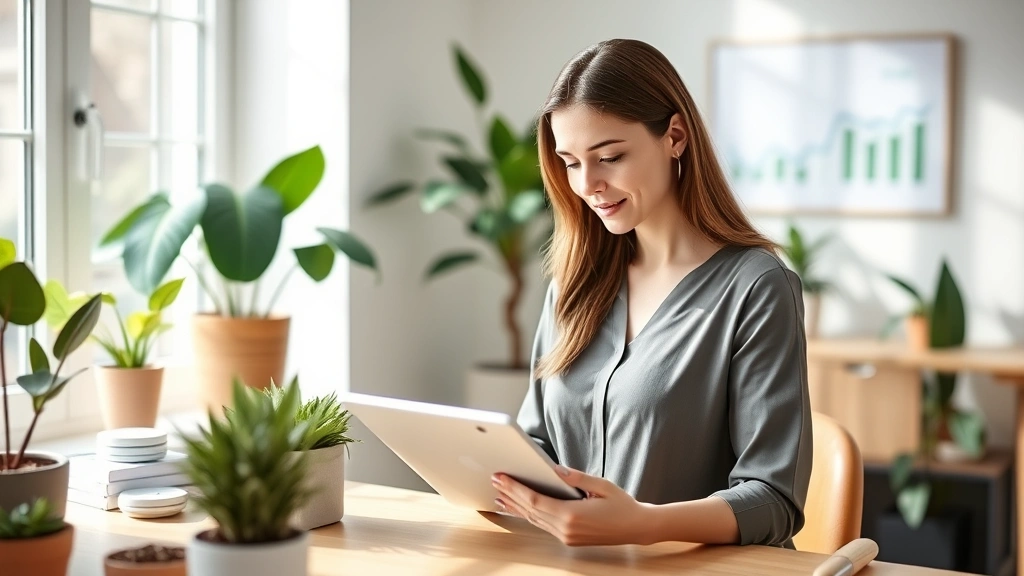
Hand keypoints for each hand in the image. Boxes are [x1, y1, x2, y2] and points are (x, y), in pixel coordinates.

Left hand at [491, 465, 654, 545]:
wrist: (636, 527)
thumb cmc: (622, 504)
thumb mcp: (601, 484)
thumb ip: (576, 477)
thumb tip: (554, 468)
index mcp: (572, 515)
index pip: (534, 500)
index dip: (515, 488)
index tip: (501, 477)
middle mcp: (565, 529)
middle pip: (530, 510)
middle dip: (510, 495)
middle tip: (494, 481)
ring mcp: (566, 537)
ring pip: (534, 519)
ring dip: (516, 506)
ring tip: (500, 494)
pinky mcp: (568, 539)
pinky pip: (542, 525)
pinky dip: (528, 514)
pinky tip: (519, 508)